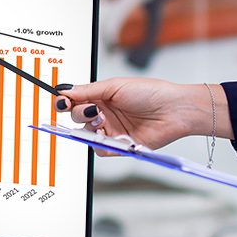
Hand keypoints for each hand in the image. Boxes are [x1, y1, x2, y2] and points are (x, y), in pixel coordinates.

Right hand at [53, 78, 219, 148]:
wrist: (174, 110)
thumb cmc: (150, 92)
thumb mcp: (115, 85)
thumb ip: (87, 91)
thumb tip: (65, 91)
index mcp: (102, 97)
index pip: (76, 101)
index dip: (66, 102)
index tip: (62, 102)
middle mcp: (105, 114)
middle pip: (78, 118)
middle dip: (80, 113)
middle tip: (92, 110)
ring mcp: (112, 131)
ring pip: (86, 135)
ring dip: (90, 128)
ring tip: (104, 120)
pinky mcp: (120, 146)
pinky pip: (100, 150)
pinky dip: (101, 144)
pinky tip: (110, 134)